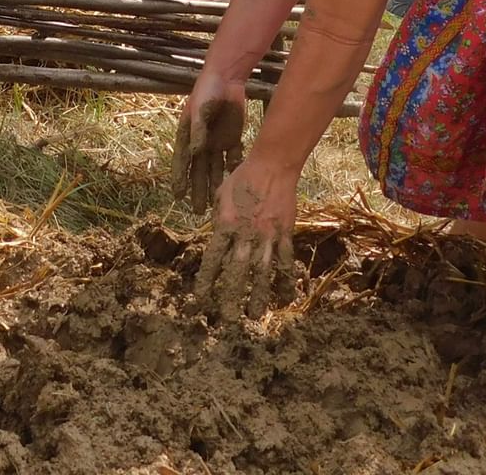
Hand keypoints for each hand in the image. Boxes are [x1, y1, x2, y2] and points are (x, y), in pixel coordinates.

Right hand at [171, 79, 245, 212]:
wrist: (227, 78)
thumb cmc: (206, 91)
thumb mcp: (200, 109)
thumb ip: (197, 130)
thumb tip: (193, 152)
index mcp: (188, 135)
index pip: (182, 162)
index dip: (180, 179)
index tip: (178, 197)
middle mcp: (201, 142)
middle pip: (199, 171)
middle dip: (198, 191)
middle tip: (198, 212)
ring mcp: (217, 142)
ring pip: (216, 169)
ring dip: (215, 185)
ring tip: (215, 204)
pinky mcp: (232, 139)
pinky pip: (232, 158)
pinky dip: (233, 170)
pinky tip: (235, 184)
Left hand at [194, 154, 299, 321]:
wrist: (273, 165)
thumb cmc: (243, 177)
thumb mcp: (222, 195)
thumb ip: (218, 218)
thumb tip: (214, 235)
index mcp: (226, 224)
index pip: (213, 258)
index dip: (206, 281)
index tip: (200, 300)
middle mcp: (246, 233)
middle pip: (237, 271)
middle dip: (231, 296)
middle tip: (228, 320)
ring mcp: (267, 235)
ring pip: (262, 271)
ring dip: (258, 295)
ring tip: (254, 316)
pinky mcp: (285, 233)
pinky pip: (285, 261)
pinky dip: (285, 280)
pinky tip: (284, 297)